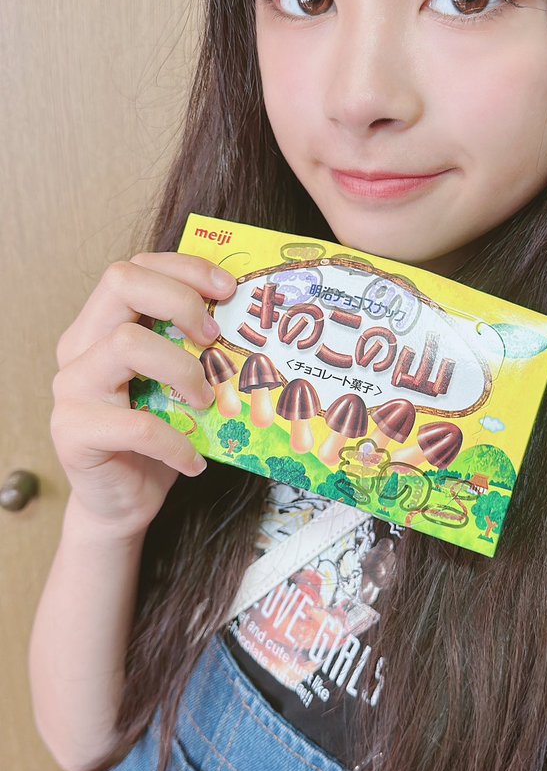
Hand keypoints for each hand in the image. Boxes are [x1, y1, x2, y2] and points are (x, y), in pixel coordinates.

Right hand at [50, 252, 236, 538]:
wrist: (121, 503)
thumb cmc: (156, 438)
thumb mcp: (177, 383)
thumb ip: (194, 348)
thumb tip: (252, 319)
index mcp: (101, 325)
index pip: (135, 267)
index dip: (185, 269)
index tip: (228, 290)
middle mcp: (79, 346)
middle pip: (122, 283)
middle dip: (181, 301)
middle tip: (214, 339)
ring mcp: (70, 387)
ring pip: (126, 344)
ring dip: (181, 370)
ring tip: (205, 402)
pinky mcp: (73, 431)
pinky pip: (136, 425)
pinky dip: (175, 443)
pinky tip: (194, 460)